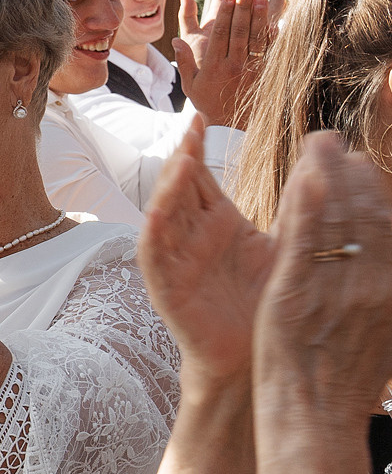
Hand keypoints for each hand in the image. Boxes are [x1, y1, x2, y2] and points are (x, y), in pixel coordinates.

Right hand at [140, 116, 274, 378]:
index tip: (199, 117)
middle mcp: (191, 237)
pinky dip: (152, 234)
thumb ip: (297, 208)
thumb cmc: (269, 302)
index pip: (199, 177)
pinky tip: (157, 213)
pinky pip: (153, 258)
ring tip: (178, 161)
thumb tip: (320, 164)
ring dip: (165, 189)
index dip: (195, 148)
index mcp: (217, 223)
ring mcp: (176, 262)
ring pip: (163, 217)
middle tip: (189, 130)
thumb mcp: (286, 246)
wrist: (260, 357)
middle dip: (180, 158)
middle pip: (177, 189)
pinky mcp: (167, 289)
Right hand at [174, 0, 271, 128]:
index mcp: (214, 67)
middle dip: (242, 9)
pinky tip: (277, 18)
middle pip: (239, 33)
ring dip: (259, 17)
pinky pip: (271, 51)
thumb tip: (176, 40)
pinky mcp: (265, 73)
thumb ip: (185, 61)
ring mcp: (252, 70)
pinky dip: (274, 35)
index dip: (224, 15)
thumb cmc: (208, 102)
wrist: (231, 127)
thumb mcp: (190, 85)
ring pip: (256, 39)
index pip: (219, 35)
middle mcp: (234, 66)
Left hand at [252, 131, 391, 424]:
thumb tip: (382, 267)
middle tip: (334, 142)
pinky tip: (303, 176)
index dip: (378, 189)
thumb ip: (382, 294)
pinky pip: (305, 241)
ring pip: (338, 219)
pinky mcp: (298, 295)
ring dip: (328, 175)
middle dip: (354, 171)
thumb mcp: (381, 332)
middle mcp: (375, 284)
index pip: (389, 226)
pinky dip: (306, 205)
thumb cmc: (344, 382)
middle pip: (370, 213)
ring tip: (317, 146)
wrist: (316, 420)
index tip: (364, 162)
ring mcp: (337, 288)